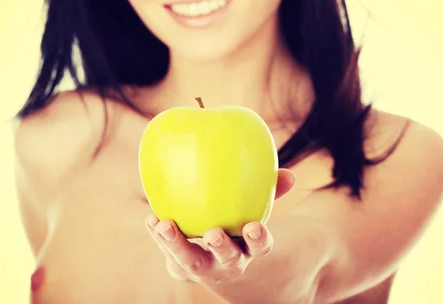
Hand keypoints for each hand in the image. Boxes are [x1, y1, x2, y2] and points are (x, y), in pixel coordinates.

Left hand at [145, 168, 295, 284]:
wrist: (223, 264)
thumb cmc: (242, 225)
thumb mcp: (257, 211)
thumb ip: (271, 191)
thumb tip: (291, 175)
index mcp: (250, 250)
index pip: (259, 247)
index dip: (258, 239)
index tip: (254, 226)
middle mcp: (229, 263)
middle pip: (227, 260)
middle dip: (221, 248)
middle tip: (213, 234)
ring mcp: (204, 268)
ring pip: (191, 262)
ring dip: (177, 245)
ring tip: (164, 226)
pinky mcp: (181, 267)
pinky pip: (169, 254)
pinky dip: (159, 237)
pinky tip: (151, 219)